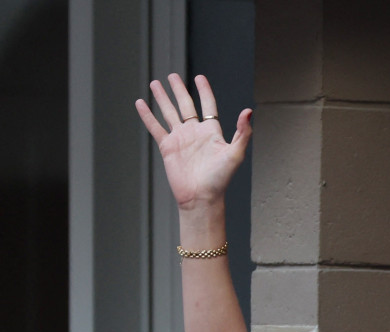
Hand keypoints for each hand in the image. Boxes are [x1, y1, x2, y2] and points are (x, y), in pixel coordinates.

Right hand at [135, 73, 251, 209]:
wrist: (201, 197)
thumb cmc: (221, 179)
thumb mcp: (236, 154)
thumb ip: (242, 132)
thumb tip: (248, 111)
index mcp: (212, 132)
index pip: (208, 106)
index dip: (204, 91)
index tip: (199, 78)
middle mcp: (195, 133)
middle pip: (185, 105)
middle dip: (179, 90)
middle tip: (172, 75)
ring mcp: (180, 139)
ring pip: (169, 113)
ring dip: (162, 98)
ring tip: (155, 83)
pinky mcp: (167, 147)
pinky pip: (155, 127)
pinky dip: (147, 115)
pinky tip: (140, 103)